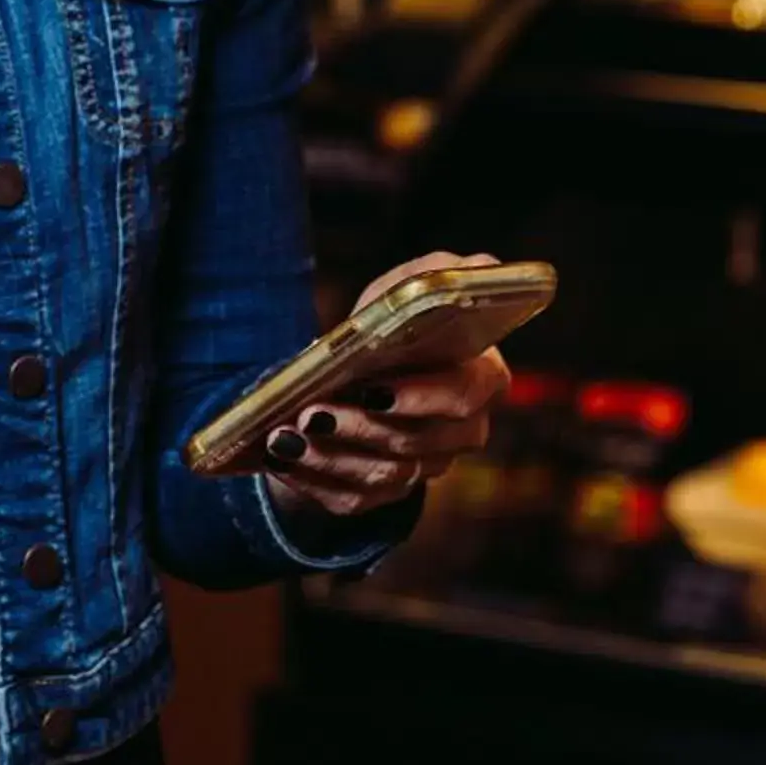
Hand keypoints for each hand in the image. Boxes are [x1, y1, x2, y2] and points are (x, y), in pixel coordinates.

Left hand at [261, 252, 514, 520]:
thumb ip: (441, 274)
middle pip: (419, 444)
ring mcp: (426, 468)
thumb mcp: (403, 291)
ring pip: (385, 475)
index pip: (464, 395)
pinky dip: (313, 480)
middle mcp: (461, 432)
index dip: (420, 397)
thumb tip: (483, 266)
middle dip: (361, 428)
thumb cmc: (386, 327)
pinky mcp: (385, 494)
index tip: (372, 388)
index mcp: (480, 379)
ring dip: (330, 456)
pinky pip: (353, 498)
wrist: (350, 374)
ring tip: (285, 435)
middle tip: (312, 412)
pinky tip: (282, 457)